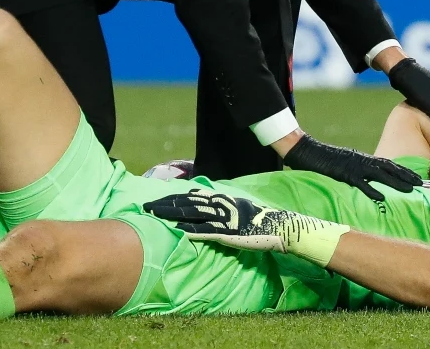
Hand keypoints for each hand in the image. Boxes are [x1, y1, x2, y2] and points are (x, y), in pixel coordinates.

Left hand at [143, 189, 349, 267]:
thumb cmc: (264, 221)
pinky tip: (176, 230)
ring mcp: (224, 218)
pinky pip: (205, 230)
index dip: (174, 197)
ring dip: (171, 215)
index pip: (193, 197)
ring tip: (154, 215)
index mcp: (224, 199)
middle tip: (146, 205)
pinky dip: (189, 229)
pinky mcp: (229, 232)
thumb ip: (226, 209)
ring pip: (192, 214)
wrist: (283, 227)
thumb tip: (213, 210)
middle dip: (165, 204)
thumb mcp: (242, 210)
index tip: (158, 198)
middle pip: (187, 203)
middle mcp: (221, 205)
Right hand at [281, 134, 420, 200]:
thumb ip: (353, 171)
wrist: (304, 150)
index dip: (403, 171)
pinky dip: (372, 189)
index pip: (388, 164)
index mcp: (362, 159)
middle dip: (406, 175)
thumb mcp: (341, 164)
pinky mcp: (342, 172)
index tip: (417, 178)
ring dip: (397, 181)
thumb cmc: (320, 159)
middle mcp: (361, 161)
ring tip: (412, 189)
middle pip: (389, 168)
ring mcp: (353, 166)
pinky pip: (360, 182)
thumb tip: (363, 181)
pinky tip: (383, 196)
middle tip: (422, 184)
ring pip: (380, 174)